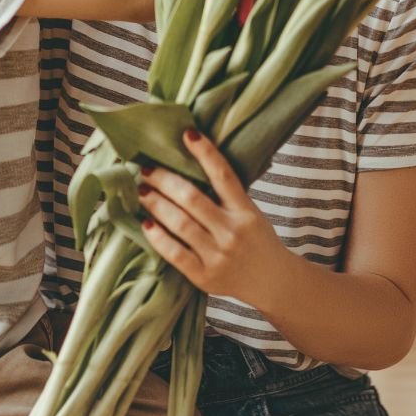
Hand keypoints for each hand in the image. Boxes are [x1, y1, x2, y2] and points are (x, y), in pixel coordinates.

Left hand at [137, 130, 288, 303]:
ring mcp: (218, 255)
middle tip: (147, 169)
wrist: (272, 282)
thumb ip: (226, 195)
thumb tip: (189, 164)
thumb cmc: (256, 240)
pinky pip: (175, 254)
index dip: (205, 153)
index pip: (223, 175)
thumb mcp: (250, 212)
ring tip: (142, 191)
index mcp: (245, 211)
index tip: (187, 134)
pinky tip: (145, 223)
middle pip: (192, 199)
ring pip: (180, 223)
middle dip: (165, 180)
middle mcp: (232, 231)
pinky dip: (158, 237)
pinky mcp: (205, 276)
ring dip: (157, 204)